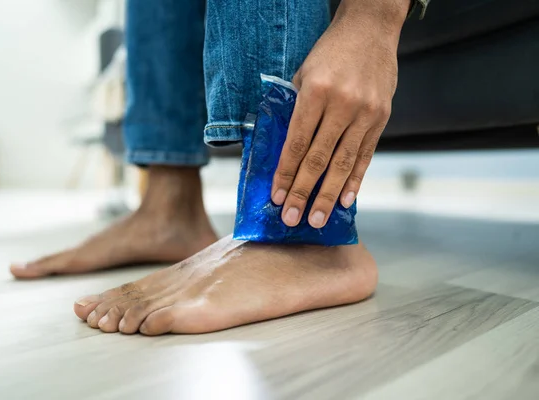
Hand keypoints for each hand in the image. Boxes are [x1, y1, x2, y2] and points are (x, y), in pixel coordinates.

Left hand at [271, 0, 408, 227]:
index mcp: (316, 92)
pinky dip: (355, 180)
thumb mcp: (303, 74)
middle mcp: (342, 105)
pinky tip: (347, 200)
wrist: (371, 30)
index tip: (277, 197)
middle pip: (319, 159)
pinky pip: (366, 155)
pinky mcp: (381, 118)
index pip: (297, 143)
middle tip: (292, 218)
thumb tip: (286, 150)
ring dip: (329, 195)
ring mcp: (366, 113)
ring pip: (343, 163)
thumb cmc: (329, 53)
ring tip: (316, 219)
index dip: (286, 173)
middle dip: (303, 192)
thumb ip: (295, 110)